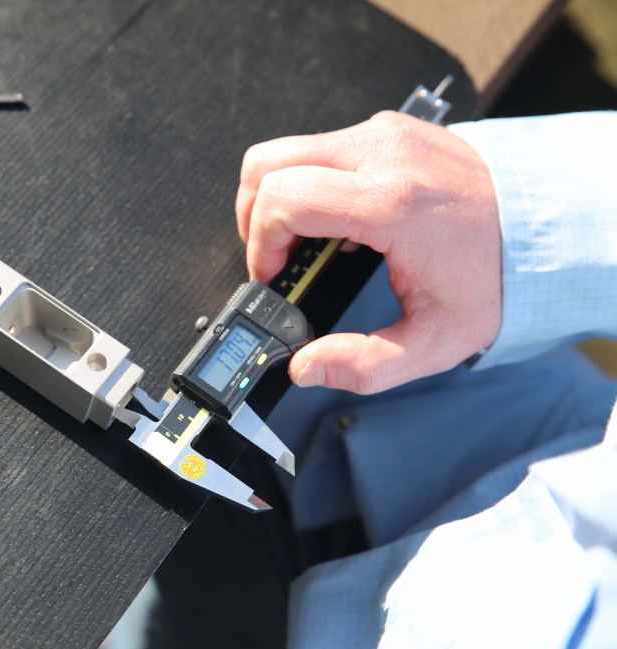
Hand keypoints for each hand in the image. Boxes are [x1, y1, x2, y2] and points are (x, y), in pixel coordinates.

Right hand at [236, 111, 501, 393]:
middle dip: (252, 217)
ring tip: (298, 239)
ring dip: (276, 196)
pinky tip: (333, 219)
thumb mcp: (434, 340)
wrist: (546, 223)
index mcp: (392, 203)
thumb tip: (307, 367)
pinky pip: (321, 146)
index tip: (273, 274)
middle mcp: (383, 155)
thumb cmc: (496, 272)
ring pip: (286, 150)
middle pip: (267, 165)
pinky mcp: (388, 129)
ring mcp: (385, 134)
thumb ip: (364, 365)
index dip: (261, 244)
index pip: (283, 199)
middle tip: (272, 256)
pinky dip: (308, 181)